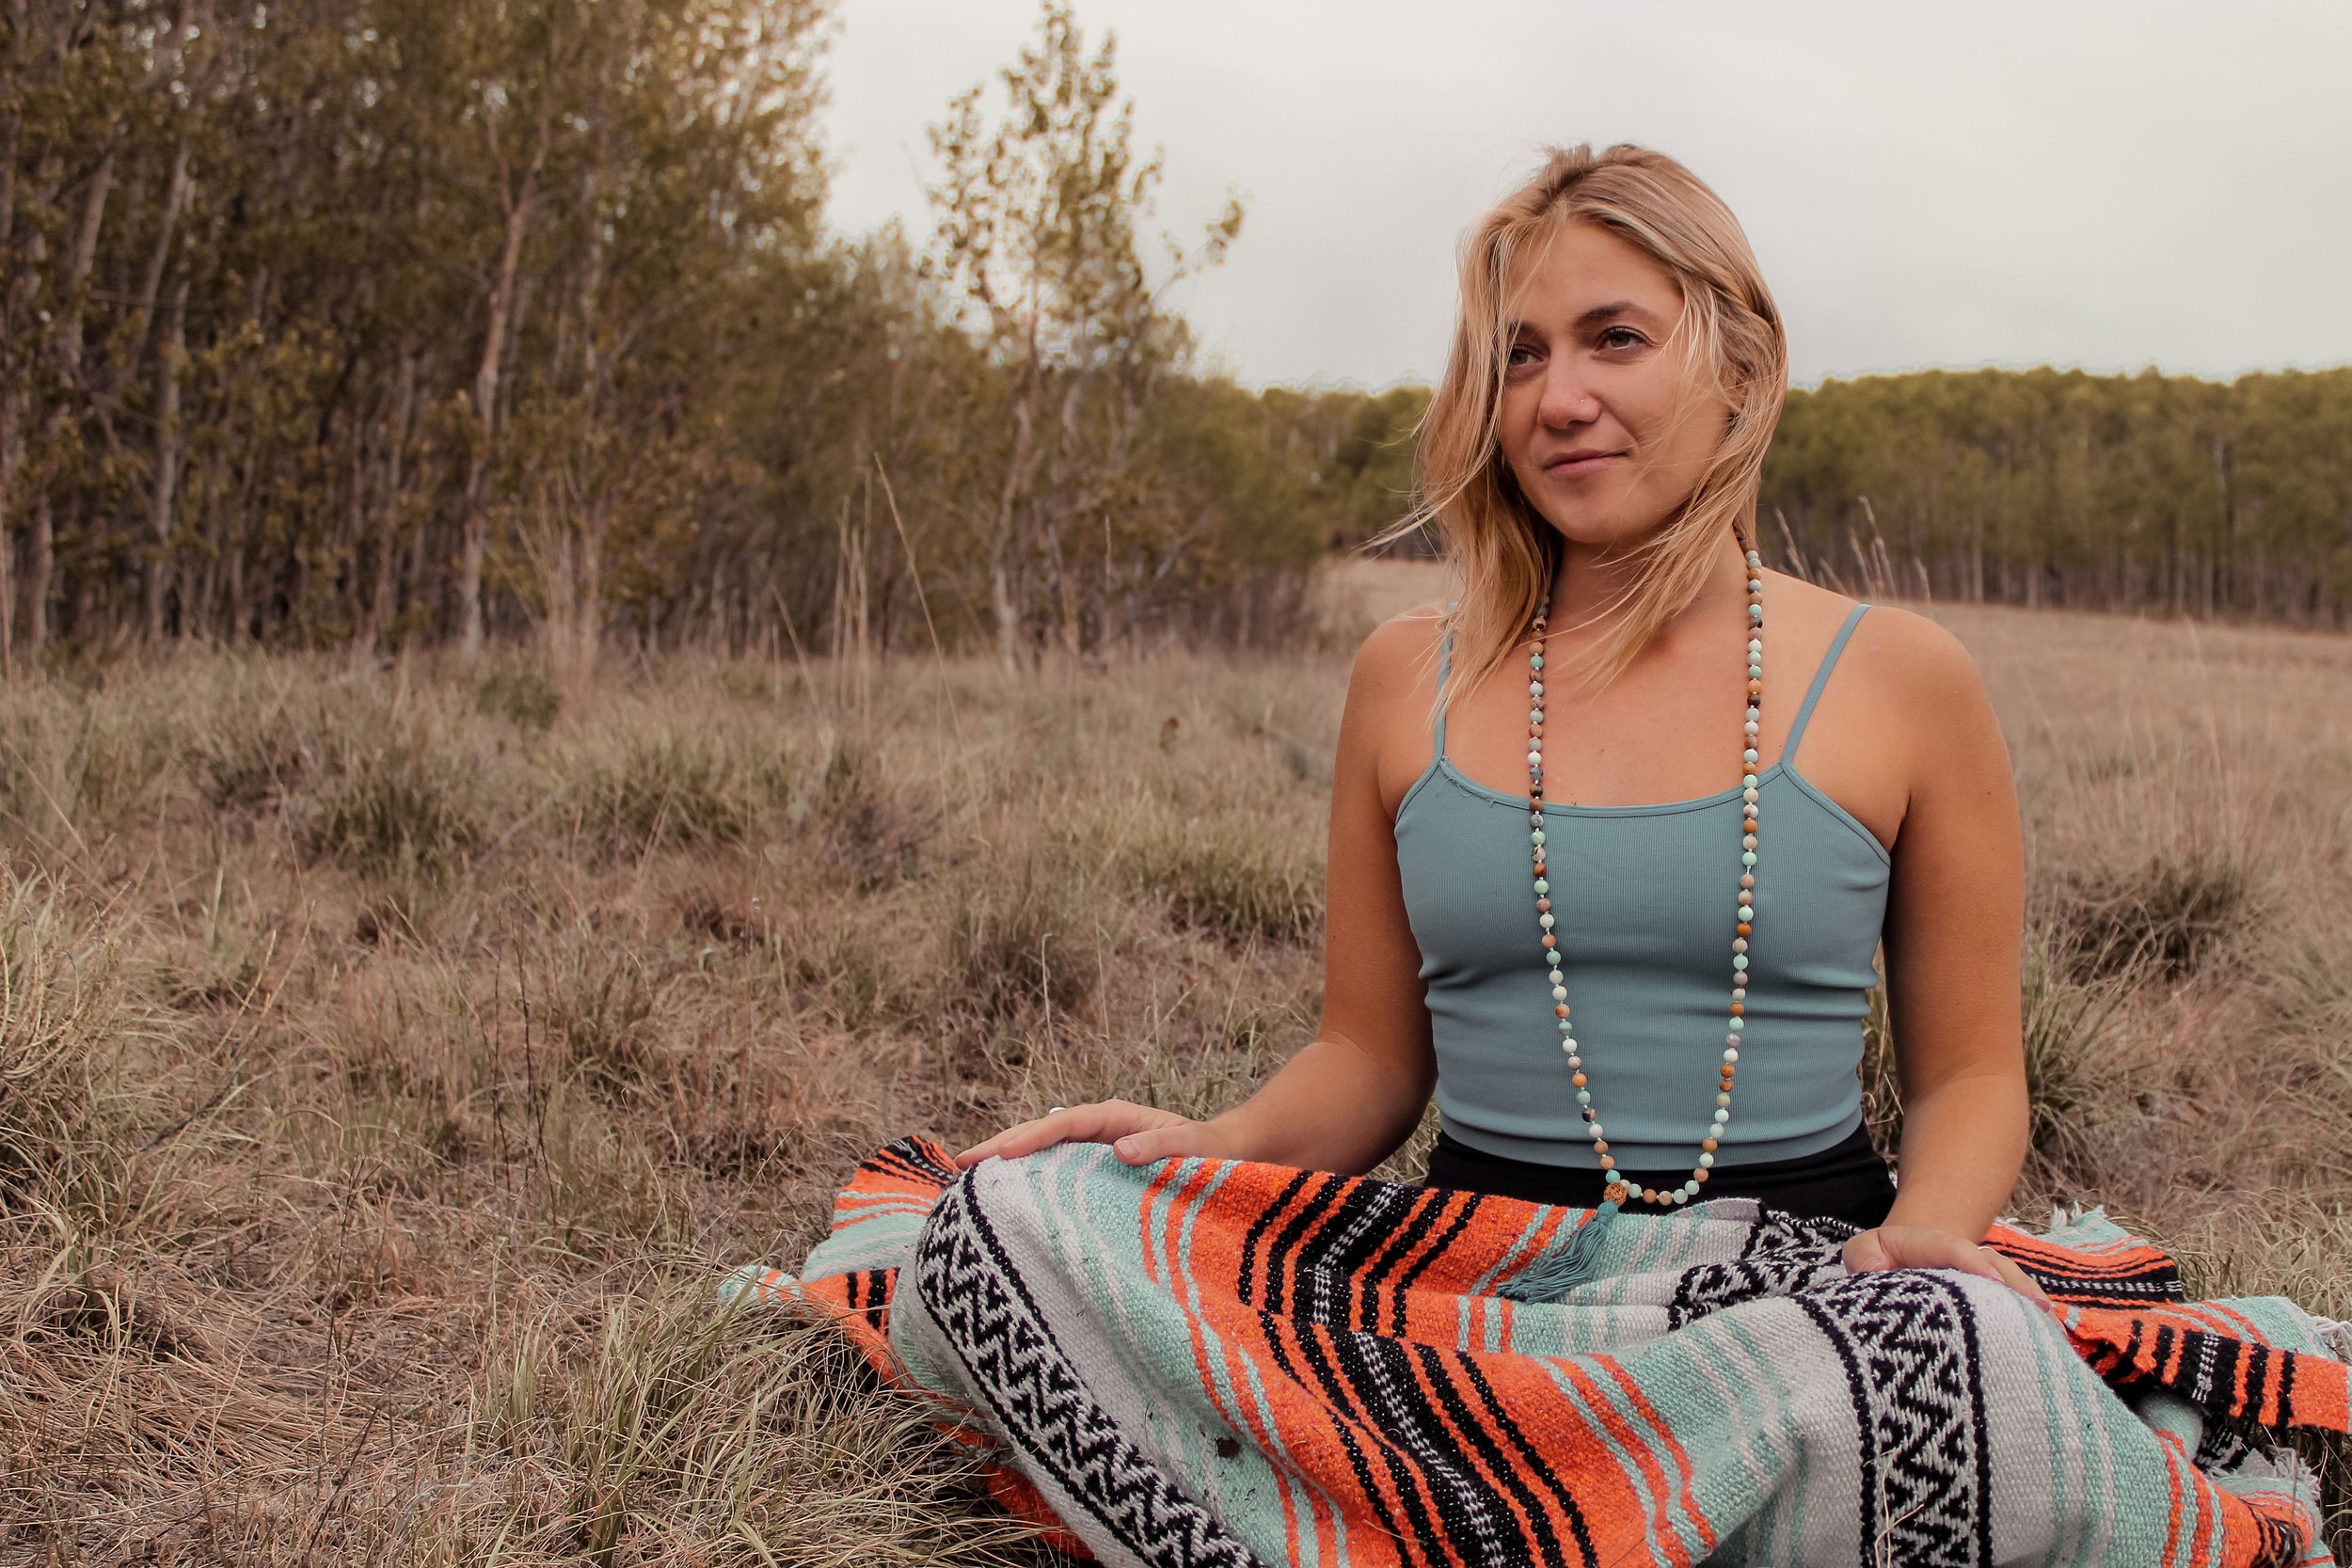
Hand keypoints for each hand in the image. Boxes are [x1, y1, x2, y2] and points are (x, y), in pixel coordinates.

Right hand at [953, 1098, 1240, 1169]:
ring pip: (1042, 1154)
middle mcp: (1099, 1132)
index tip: (1001, 1155)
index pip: (1065, 1124)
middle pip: (1041, 1134)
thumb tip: (1119, 1149)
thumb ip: (1161, 1147)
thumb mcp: (1195, 1149)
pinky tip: (1003, 1201)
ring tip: (967, 1181)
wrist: (1230, 1162)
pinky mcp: (1095, 1177)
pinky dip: (1027, 1183)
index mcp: (1116, 1118)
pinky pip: (1055, 1176)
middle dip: (1001, 1146)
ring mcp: (1093, 1154)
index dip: (1032, 1137)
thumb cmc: (1214, 1155)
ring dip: (1007, 1164)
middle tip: (959, 1164)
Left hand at [1843, 1223, 2053, 1310]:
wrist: (1900, 1261)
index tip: (1992, 1281)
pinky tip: (2049, 1340)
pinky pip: (2012, 1306)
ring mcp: (1979, 1279)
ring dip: (2029, 1302)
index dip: (1971, 1260)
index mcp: (1927, 1244)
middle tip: (2037, 1307)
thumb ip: (1862, 1254)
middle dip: (2015, 1284)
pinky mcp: (1987, 1300)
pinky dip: (2030, 1320)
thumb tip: (1875, 1269)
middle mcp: (1961, 1259)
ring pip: (2009, 1285)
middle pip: (1993, 1265)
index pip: (1950, 1248)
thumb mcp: (1865, 1250)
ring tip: (2050, 1326)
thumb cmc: (1880, 1260)